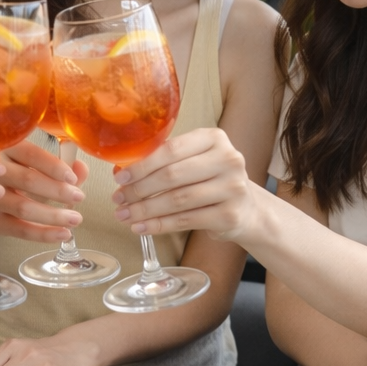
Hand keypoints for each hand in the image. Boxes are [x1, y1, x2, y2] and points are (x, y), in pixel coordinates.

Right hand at [0, 140, 85, 243]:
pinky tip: (61, 234)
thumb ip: (59, 167)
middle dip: (57, 191)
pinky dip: (42, 234)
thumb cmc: (16, 176)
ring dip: (53, 215)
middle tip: (79, 197)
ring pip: (22, 207)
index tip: (72, 178)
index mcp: (6, 148)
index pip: (30, 154)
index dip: (53, 166)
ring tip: (75, 219)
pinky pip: (18, 229)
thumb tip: (81, 167)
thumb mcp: (35, 167)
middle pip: (27, 179)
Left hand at [112, 128, 255, 241]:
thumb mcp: (196, 159)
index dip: (143, 165)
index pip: (172, 149)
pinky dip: (159, 225)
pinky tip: (142, 227)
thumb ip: (167, 159)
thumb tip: (124, 171)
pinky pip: (186, 221)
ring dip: (145, 210)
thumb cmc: (211, 180)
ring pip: (177, 200)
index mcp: (214, 138)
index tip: (120, 177)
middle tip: (119, 198)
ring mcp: (232, 188)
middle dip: (140, 189)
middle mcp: (228, 160)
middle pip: (173, 175)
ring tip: (124, 215)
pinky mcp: (229, 215)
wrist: (247, 208)